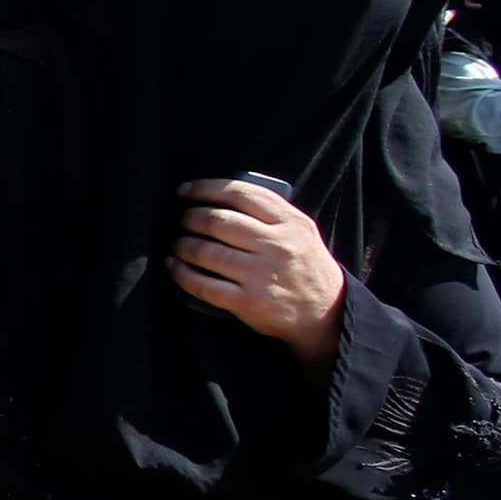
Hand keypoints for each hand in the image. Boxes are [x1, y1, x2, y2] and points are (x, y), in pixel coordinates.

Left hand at [172, 180, 346, 373]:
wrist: (326, 311)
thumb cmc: (304, 265)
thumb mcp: (300, 231)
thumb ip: (269, 213)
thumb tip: (218, 197)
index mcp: (290, 222)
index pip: (240, 194)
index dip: (206, 188)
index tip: (185, 191)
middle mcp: (276, 246)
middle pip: (218, 222)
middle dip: (191, 218)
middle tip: (182, 221)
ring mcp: (262, 274)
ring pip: (207, 252)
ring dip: (183, 246)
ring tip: (178, 245)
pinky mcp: (248, 302)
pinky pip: (203, 285)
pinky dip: (182, 274)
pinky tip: (174, 267)